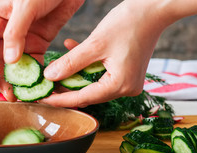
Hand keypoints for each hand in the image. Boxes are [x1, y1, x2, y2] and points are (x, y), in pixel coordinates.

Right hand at [0, 0, 83, 100]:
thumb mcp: (26, 6)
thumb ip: (16, 32)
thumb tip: (9, 61)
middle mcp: (5, 32)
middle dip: (2, 79)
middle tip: (9, 96)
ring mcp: (22, 39)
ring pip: (15, 65)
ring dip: (17, 80)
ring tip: (21, 95)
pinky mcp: (38, 43)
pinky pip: (33, 62)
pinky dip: (34, 74)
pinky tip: (37, 85)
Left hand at [40, 0, 186, 107]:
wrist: (154, 8)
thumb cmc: (129, 23)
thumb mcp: (94, 44)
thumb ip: (70, 63)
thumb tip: (49, 77)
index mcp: (120, 85)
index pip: (83, 98)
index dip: (60, 99)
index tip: (43, 98)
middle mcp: (125, 88)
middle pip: (87, 93)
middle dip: (65, 86)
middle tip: (46, 82)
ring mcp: (127, 81)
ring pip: (91, 83)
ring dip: (74, 73)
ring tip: (56, 64)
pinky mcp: (125, 72)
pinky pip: (99, 74)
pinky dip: (85, 64)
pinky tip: (72, 48)